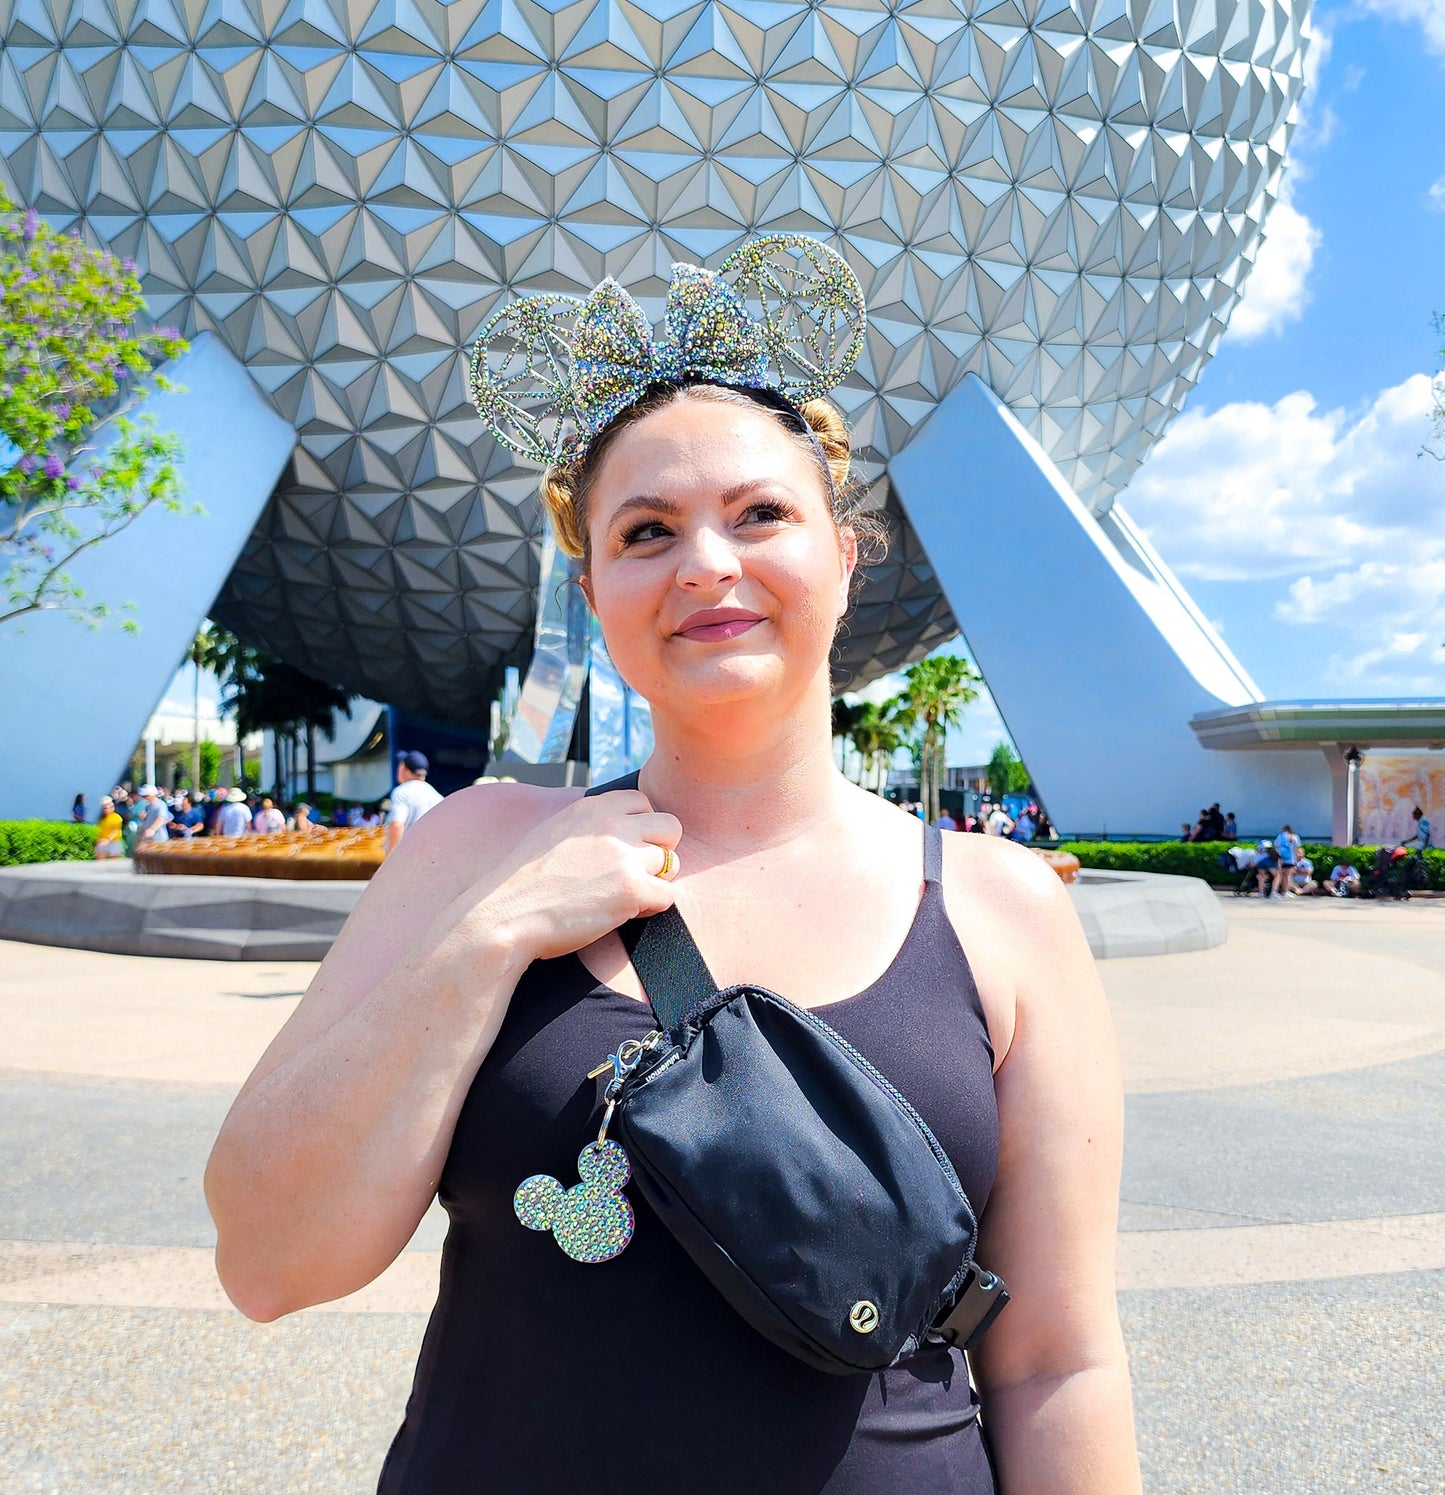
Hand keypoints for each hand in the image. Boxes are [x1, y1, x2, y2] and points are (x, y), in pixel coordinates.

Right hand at [479, 789, 682, 963]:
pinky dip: (651, 908)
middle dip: (659, 851)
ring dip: (654, 882)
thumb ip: (589, 825)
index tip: (625, 850)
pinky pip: (668, 895)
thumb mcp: (554, 833)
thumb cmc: (524, 885)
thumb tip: (619, 826)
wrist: (504, 917)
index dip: (641, 829)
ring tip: (623, 896)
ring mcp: (624, 856)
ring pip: (672, 863)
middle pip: (670, 827)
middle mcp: (611, 824)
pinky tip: (622, 913)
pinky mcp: (632, 889)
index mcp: (591, 807)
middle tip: (635, 873)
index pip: (643, 802)